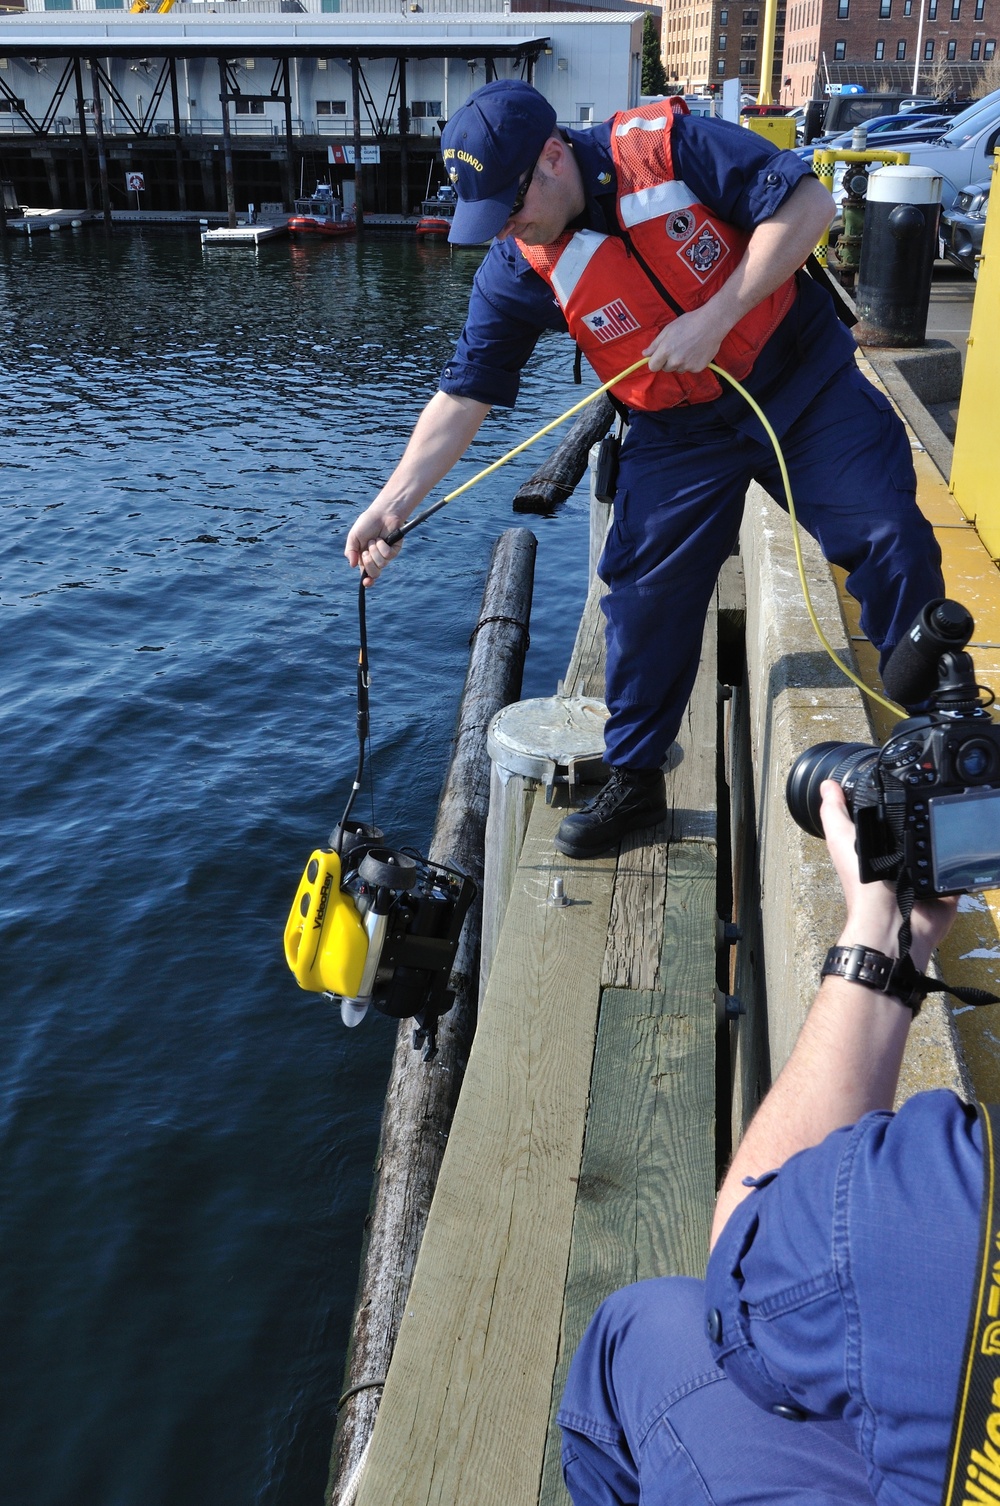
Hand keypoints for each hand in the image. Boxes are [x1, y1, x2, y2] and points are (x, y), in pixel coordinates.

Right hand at [345, 500, 403, 587]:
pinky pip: (388, 555)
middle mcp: (376, 560)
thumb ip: (350, 551)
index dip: (368, 582)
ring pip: (381, 565)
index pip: (367, 575)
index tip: (366, 582)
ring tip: (374, 540)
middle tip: (366, 551)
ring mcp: (386, 556)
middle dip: (369, 563)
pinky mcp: (395, 550)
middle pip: (374, 574)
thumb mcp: (353, 537)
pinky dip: (383, 546)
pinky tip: (382, 539)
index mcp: (364, 559)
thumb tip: (352, 566)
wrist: (380, 514)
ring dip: (375, 551)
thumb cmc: (366, 524)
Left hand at [643, 304, 728, 374]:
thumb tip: (645, 354)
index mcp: (666, 351)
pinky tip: (696, 351)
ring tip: (688, 348)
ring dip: (680, 363)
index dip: (655, 361)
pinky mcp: (698, 368)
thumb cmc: (689, 323)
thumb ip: (655, 344)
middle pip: (665, 369)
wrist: (712, 324)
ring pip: (678, 369)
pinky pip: (690, 369)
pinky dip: (691, 363)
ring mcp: (687, 366)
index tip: (659, 357)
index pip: (653, 367)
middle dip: (668, 361)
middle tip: (677, 348)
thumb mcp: (668, 329)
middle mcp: (675, 361)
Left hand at [819, 779, 956, 971]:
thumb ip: (834, 813)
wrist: (891, 922)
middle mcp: (898, 860)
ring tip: (939, 823)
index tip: (901, 783)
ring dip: (938, 837)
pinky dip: (955, 861)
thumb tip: (827, 785)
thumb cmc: (862, 884)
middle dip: (920, 818)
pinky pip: (955, 869)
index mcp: (875, 849)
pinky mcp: (943, 887)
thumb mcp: (842, 840)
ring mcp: (922, 874)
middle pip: (915, 831)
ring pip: (936, 847)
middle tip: (926, 803)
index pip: (887, 820)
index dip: (892, 803)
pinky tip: (956, 846)